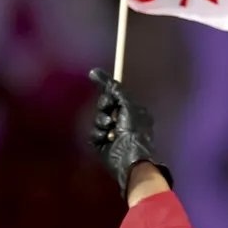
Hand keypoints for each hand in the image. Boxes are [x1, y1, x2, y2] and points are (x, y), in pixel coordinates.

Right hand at [88, 68, 172, 197]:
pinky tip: (106, 139)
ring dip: (102, 123)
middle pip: (104, 105)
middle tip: (111, 113)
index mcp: (132, 110)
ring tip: (110, 130)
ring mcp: (112, 132)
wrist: (129, 156)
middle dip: (105, 107)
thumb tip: (94, 71)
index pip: (115, 95)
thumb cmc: (133, 130)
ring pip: (97, 119)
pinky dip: (99, 135)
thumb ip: (115, 89)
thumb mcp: (127, 105)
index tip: (96, 80)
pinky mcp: (102, 143)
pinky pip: (94, 133)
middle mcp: (123, 119)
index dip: (108, 92)